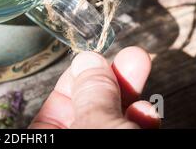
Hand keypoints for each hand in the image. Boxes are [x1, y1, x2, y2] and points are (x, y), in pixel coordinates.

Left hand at [29, 47, 160, 128]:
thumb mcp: (95, 126)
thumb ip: (92, 94)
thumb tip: (88, 60)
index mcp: (47, 138)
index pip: (59, 101)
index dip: (80, 76)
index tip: (98, 56)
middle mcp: (74, 139)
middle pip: (93, 106)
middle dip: (115, 78)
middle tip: (133, 56)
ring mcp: (100, 145)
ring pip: (117, 117)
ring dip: (133, 95)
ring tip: (141, 67)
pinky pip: (134, 131)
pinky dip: (143, 121)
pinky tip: (149, 112)